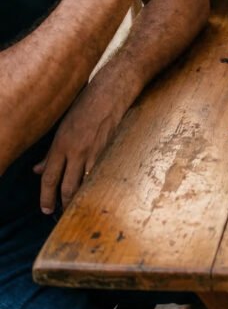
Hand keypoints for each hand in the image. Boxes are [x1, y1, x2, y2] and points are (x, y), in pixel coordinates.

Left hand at [34, 78, 128, 212]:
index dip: (46, 197)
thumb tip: (37, 170)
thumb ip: (50, 153)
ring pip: (84, 184)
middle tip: (60, 213)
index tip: (46, 209)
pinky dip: (93, 186)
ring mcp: (93, 153)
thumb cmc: (83, 108)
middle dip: (63, 203)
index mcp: (61, 145)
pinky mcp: (107, 152)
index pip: (49, 177)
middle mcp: (75, 151)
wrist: (108, 95)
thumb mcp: (61, 128)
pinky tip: (91, 192)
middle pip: (67, 186)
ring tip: (75, 207)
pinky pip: (98, 176)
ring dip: (79, 198)